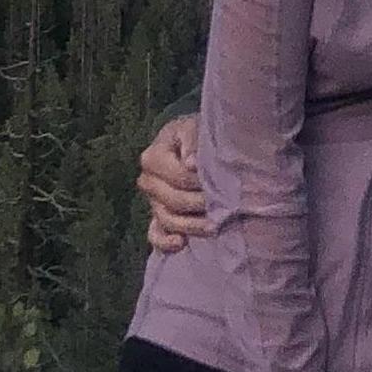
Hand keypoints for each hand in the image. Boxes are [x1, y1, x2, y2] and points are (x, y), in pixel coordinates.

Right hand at [136, 115, 206, 253]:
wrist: (194, 142)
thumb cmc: (195, 133)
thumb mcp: (194, 128)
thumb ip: (192, 141)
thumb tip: (191, 163)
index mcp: (152, 157)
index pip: (176, 176)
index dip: (198, 181)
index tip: (219, 181)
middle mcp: (147, 181)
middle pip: (172, 200)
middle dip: (199, 204)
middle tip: (224, 204)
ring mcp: (152, 202)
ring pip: (167, 220)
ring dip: (190, 226)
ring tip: (214, 226)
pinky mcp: (158, 217)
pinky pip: (155, 235)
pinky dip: (165, 242)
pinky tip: (181, 243)